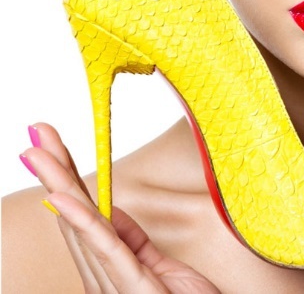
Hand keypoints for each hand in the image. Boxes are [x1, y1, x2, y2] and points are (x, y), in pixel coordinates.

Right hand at [21, 123, 219, 293]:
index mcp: (108, 268)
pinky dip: (83, 221)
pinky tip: (63, 198)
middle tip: (37, 134)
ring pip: (82, 225)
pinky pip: (106, 249)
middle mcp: (102, 277)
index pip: (84, 216)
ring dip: (60, 184)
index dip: (67, 181)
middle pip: (74, 215)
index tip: (53, 148)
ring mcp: (112, 285)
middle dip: (56, 173)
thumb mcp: (158, 267)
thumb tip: (110, 210)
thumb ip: (131, 241)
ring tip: (40, 151)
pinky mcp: (131, 289)